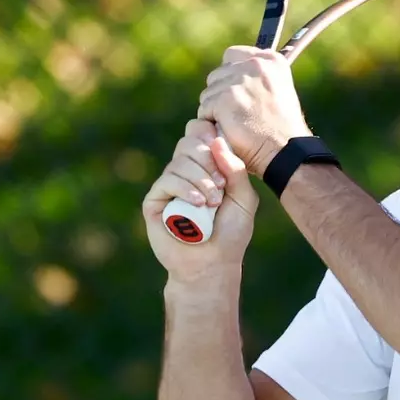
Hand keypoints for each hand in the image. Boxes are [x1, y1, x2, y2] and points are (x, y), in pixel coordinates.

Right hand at [142, 119, 258, 279]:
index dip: (213, 140)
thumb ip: (235, 169)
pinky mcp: (155, 200)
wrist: (213, 264)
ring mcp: (169, 185)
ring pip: (179, 161)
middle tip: (221, 186)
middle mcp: (185, 172)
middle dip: (209, 161)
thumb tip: (217, 140)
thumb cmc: (231, 233)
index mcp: (207, 167)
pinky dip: (185, 188)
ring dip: (200, 179)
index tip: (227, 164)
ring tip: (212, 202)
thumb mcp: (244, 199)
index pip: (203, 135)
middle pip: (190, 142)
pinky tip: (198, 203)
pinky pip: (167, 180)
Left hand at [197, 47, 311, 176]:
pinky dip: (212, 123)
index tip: (236, 93)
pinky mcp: (224, 99)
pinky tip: (230, 131)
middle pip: (217, 74)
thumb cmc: (282, 130)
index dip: (229, 75)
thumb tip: (231, 72)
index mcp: (271, 60)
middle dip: (221, 95)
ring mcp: (238, 81)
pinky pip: (205, 109)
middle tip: (239, 115)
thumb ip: (258, 78)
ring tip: (237, 124)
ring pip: (208, 93)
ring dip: (216, 110)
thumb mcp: (279, 91)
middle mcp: (254, 65)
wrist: (285, 151)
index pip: (232, 55)